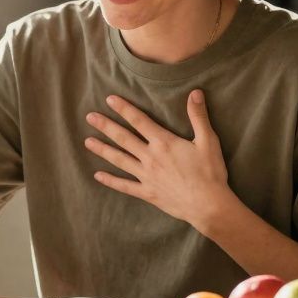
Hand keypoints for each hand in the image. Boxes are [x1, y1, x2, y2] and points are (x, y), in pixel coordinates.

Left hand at [84, 90, 235, 231]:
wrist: (208, 205)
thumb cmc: (210, 172)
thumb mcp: (208, 141)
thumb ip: (198, 116)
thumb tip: (195, 92)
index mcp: (163, 142)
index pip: (139, 121)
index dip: (124, 109)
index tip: (109, 99)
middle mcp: (150, 157)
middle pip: (123, 138)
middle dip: (105, 126)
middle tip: (89, 117)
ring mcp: (146, 176)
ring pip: (119, 160)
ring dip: (102, 150)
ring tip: (87, 142)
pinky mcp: (147, 192)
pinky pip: (125, 186)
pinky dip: (111, 181)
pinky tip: (98, 176)